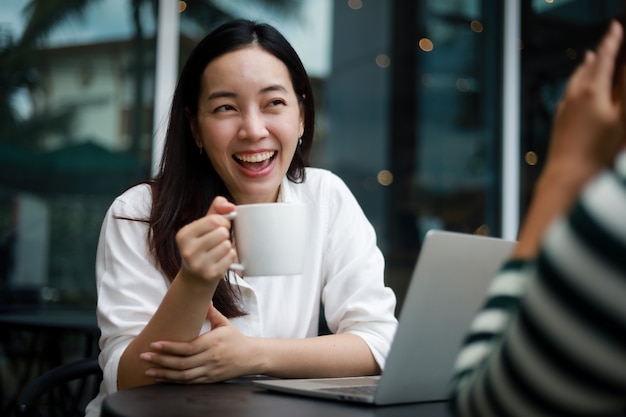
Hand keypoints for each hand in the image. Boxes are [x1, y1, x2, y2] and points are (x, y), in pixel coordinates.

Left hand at [140, 303, 261, 383]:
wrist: (251, 357)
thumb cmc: (236, 338)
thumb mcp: (224, 323)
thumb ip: (211, 312)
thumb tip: (203, 298)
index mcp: (212, 343)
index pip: (187, 348)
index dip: (170, 347)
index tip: (155, 344)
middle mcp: (210, 358)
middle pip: (182, 363)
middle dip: (161, 360)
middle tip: (144, 356)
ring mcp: (209, 371)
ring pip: (183, 376)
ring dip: (164, 374)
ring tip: (148, 371)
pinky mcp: (209, 380)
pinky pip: (189, 382)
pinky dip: (174, 381)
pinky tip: (162, 378)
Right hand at [175, 196, 236, 282]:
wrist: (195, 277)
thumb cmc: (202, 246)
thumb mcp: (203, 226)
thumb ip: (216, 210)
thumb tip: (230, 206)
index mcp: (183, 235)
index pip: (213, 220)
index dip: (223, 221)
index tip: (220, 226)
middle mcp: (187, 250)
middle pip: (222, 233)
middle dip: (225, 234)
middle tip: (219, 240)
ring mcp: (198, 264)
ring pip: (227, 245)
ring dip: (227, 246)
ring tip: (218, 250)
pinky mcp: (211, 274)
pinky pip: (231, 257)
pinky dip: (230, 256)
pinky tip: (221, 259)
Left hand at [545, 20, 625, 188]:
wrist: (567, 175)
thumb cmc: (599, 151)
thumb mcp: (622, 118)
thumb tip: (625, 68)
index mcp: (591, 91)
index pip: (604, 59)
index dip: (612, 42)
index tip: (616, 27)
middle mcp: (574, 95)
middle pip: (588, 67)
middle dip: (600, 52)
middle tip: (608, 40)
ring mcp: (564, 108)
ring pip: (575, 80)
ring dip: (585, 67)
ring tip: (590, 57)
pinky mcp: (559, 121)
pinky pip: (568, 94)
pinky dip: (576, 84)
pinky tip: (576, 89)